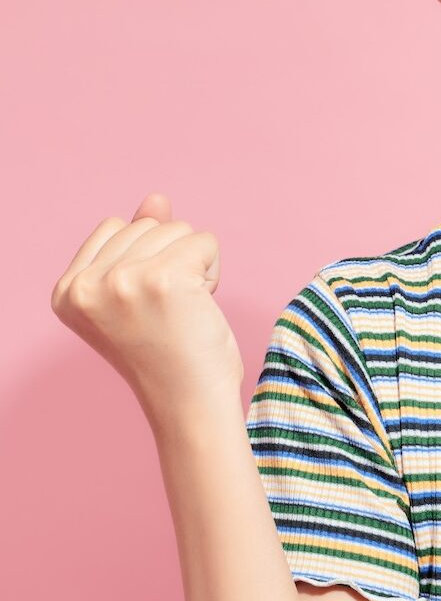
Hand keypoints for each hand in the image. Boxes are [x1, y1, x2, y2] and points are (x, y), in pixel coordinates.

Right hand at [51, 192, 244, 431]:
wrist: (189, 402)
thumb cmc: (168, 351)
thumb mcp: (139, 293)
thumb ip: (140, 243)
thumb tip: (155, 198)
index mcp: (66, 290)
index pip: (115, 227)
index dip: (145, 258)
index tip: (144, 306)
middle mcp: (85, 285)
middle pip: (149, 225)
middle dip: (171, 260)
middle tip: (167, 312)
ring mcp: (121, 280)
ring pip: (178, 229)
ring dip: (194, 266)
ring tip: (183, 311)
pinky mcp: (163, 278)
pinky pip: (205, 241)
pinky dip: (213, 271)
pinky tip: (201, 307)